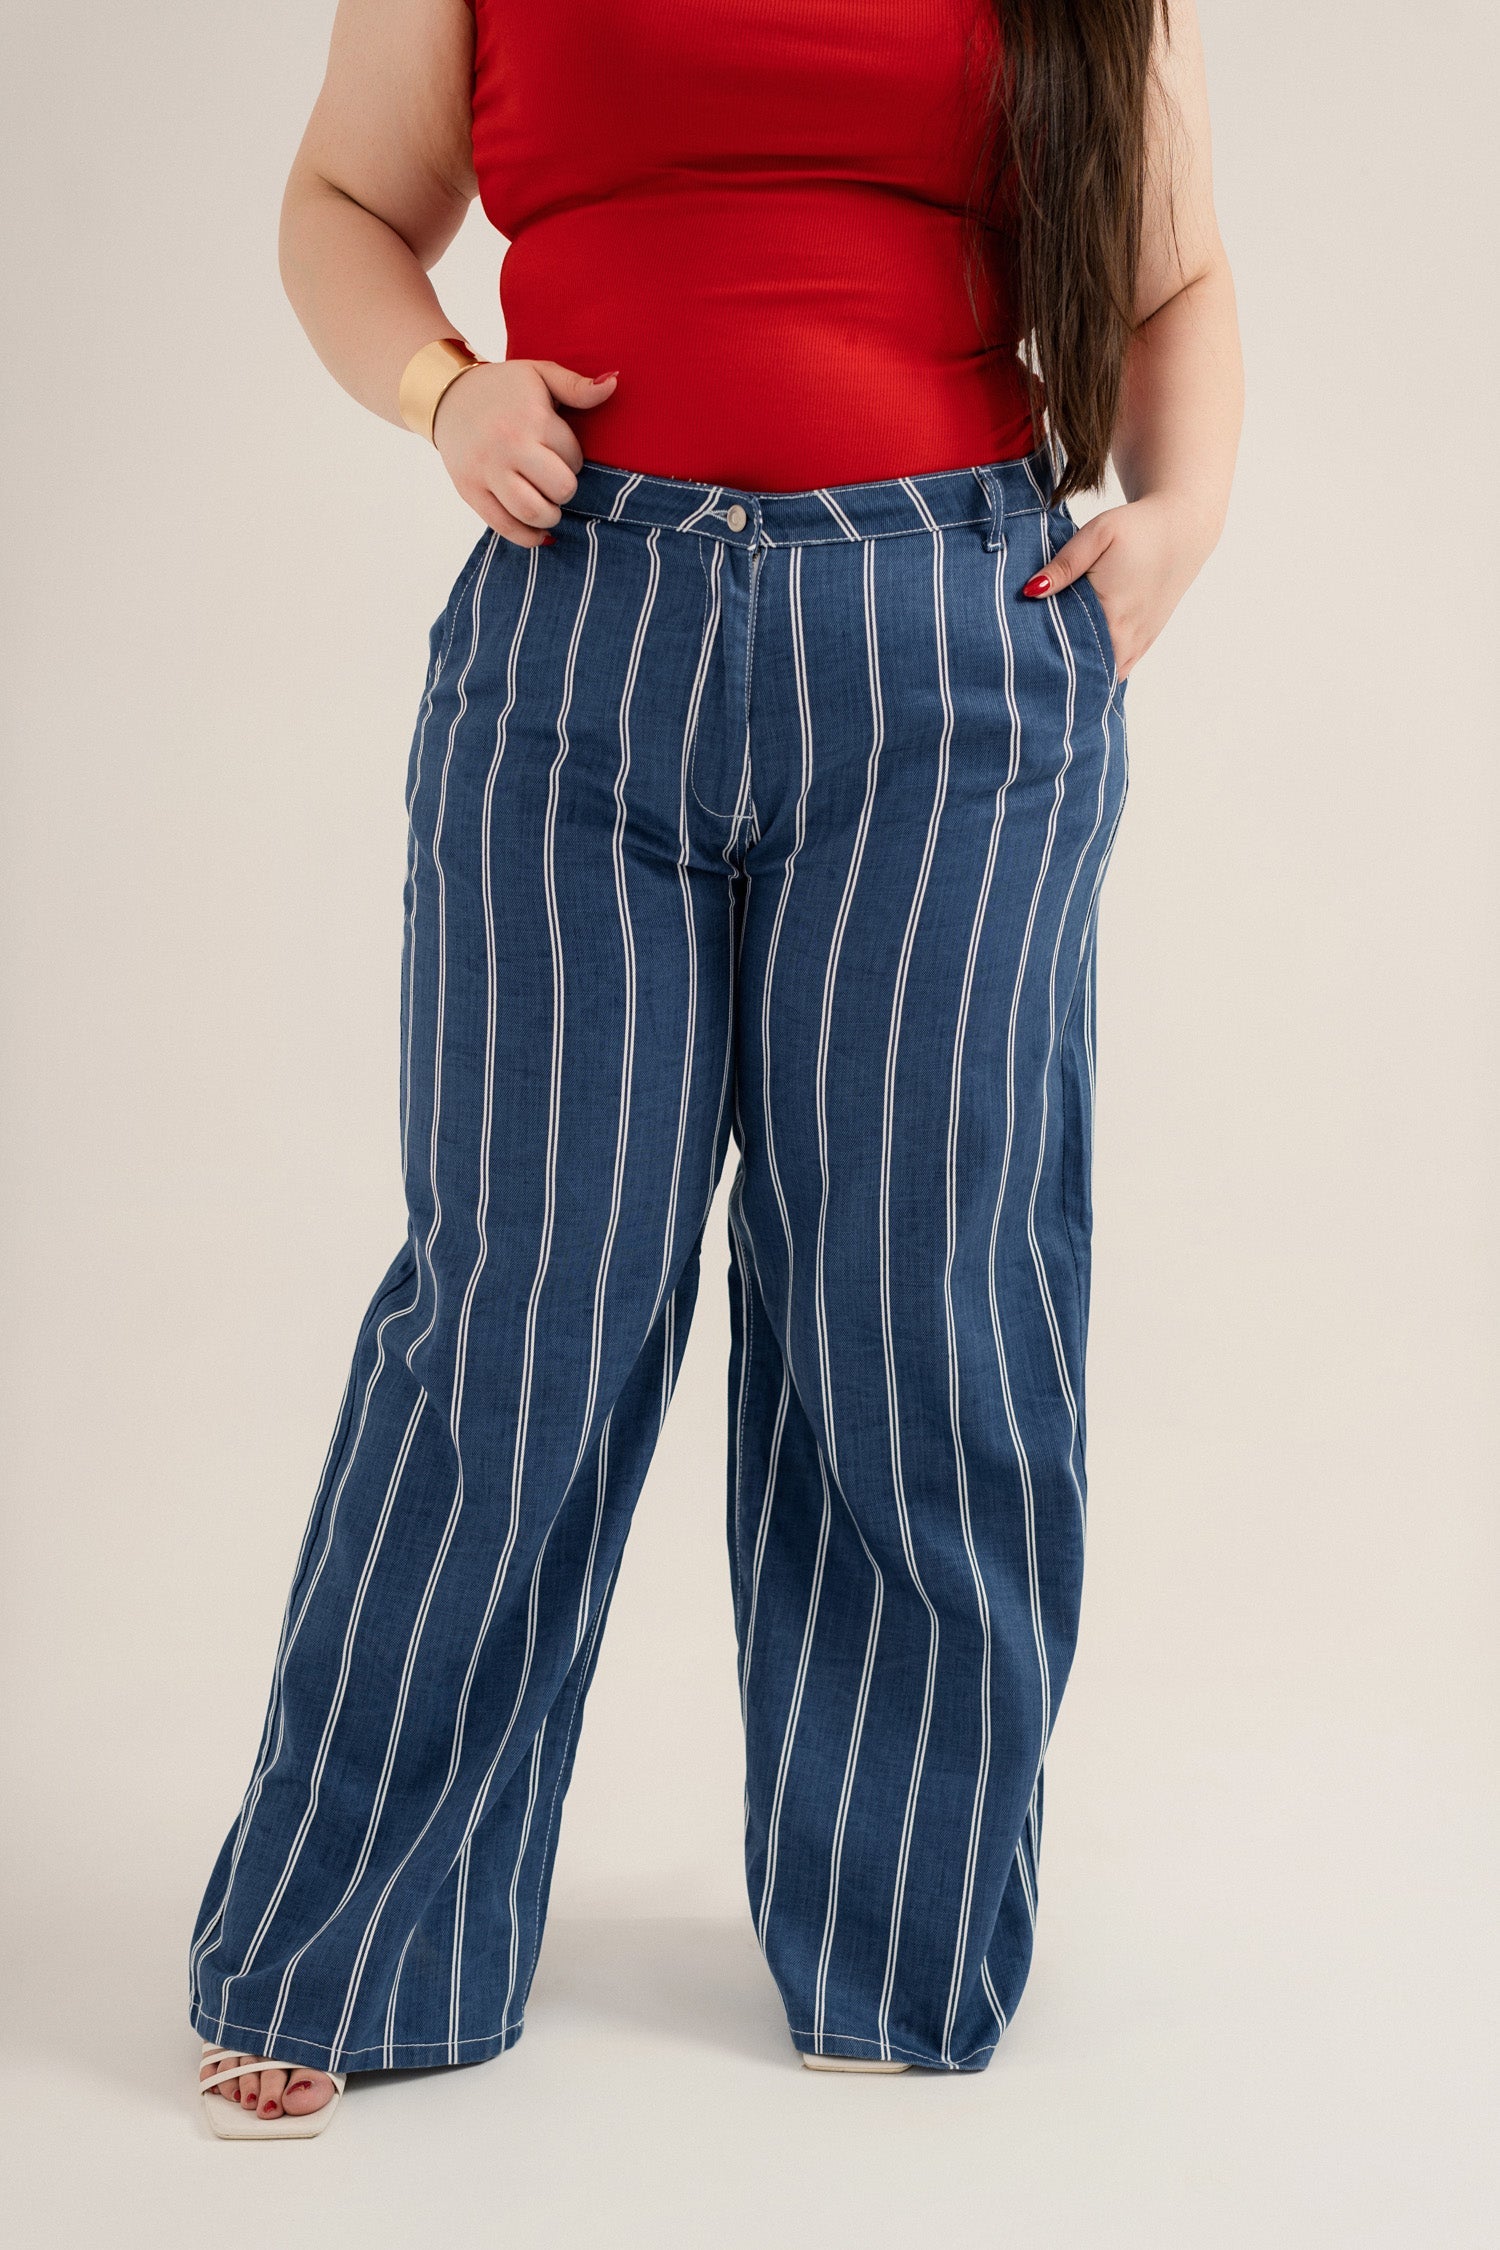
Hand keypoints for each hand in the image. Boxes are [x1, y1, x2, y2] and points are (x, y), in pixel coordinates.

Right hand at [432, 360, 618, 546]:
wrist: (448, 395)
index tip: (559, 452)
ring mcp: (486, 470)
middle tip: (556, 481)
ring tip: (549, 504)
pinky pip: (504, 526)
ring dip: (550, 515)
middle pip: (560, 489)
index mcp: (530, 418)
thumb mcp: (540, 374)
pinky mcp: (469, 490)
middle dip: (565, 489)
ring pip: (532, 512)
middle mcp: (508, 446)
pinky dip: (527, 537)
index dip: (573, 458)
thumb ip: (577, 385)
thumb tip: (614, 383)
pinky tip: (539, 531)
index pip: (573, 457)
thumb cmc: (504, 388)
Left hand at [1023, 493, 1215, 678]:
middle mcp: (1128, 636)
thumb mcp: (1098, 534)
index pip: (1069, 650)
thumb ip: (1064, 565)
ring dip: (1082, 672)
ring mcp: (1139, 642)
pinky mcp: (1146, 641)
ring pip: (1104, 675)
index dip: (1044, 654)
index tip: (1023, 652)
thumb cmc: (1138, 529)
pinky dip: (1101, 669)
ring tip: (1054, 664)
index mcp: (1112, 613)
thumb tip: (1031, 590)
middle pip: (1086, 670)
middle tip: (1031, 663)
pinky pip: (1120, 669)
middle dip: (1060, 668)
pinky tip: (1081, 662)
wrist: (1184, 529)